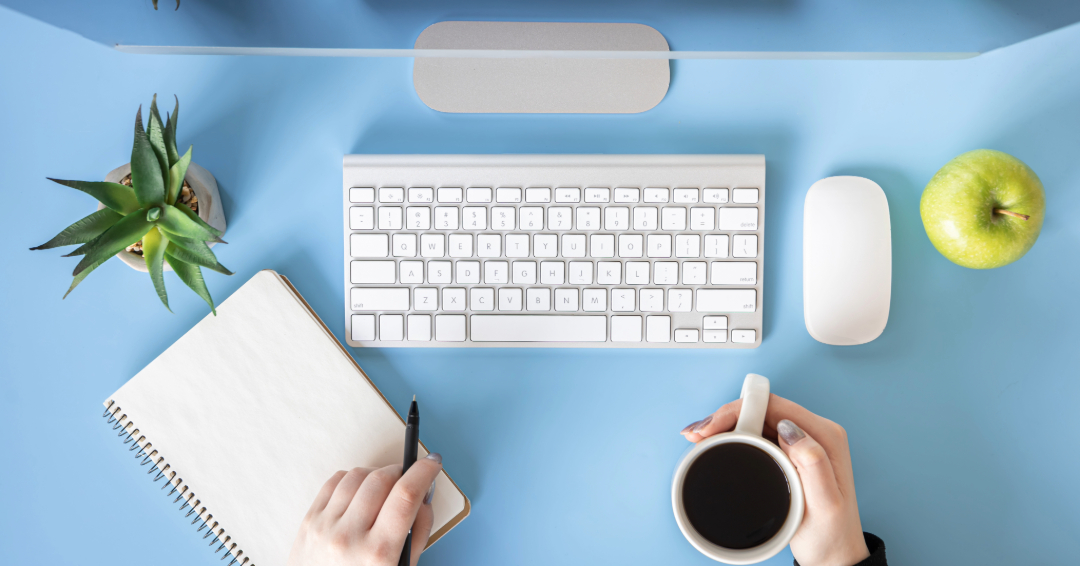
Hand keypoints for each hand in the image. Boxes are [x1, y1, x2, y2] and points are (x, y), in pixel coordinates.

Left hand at [287, 453, 442, 565]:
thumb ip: (418, 532)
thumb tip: (424, 495)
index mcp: (377, 553)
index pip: (405, 496)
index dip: (423, 472)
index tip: (432, 464)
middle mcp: (349, 537)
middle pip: (382, 479)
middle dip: (401, 473)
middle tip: (408, 481)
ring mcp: (325, 526)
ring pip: (358, 475)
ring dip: (377, 475)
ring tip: (383, 491)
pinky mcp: (309, 520)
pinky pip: (336, 481)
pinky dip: (353, 480)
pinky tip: (360, 493)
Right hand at [681, 395, 869, 565]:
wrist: (833, 555)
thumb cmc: (831, 533)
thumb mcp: (825, 503)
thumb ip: (813, 463)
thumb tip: (789, 429)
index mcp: (825, 436)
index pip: (773, 406)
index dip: (737, 410)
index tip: (711, 429)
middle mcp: (813, 433)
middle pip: (760, 408)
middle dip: (724, 416)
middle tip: (696, 435)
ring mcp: (799, 442)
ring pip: (754, 419)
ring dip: (723, 424)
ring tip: (697, 437)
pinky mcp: (787, 453)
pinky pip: (755, 434)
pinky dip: (730, 435)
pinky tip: (712, 441)